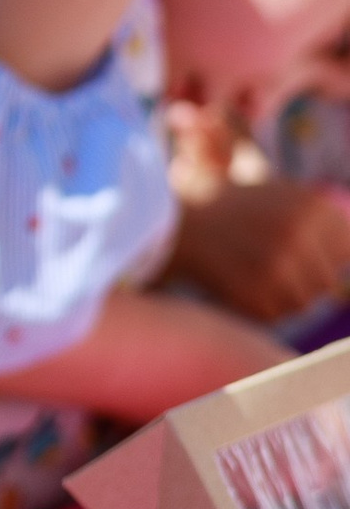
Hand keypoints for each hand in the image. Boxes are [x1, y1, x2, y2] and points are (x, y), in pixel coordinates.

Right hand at [163, 177, 349, 324]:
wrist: (175, 224)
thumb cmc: (225, 207)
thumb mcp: (277, 193)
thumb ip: (316, 217)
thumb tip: (346, 249)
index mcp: (311, 206)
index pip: (346, 249)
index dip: (326, 257)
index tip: (306, 260)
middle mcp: (301, 234)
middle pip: (327, 282)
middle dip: (303, 282)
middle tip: (270, 271)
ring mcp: (281, 265)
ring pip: (303, 303)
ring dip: (281, 299)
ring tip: (252, 279)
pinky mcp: (258, 293)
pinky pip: (275, 315)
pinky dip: (258, 309)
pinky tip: (238, 287)